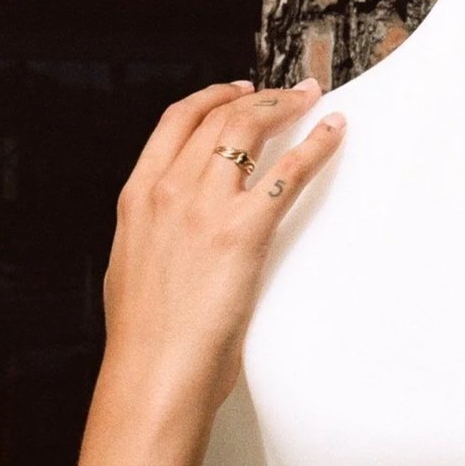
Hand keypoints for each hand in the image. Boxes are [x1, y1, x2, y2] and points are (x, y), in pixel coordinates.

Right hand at [99, 81, 343, 434]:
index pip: (175, 122)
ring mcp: (206, 206)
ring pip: (251, 128)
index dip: (211, 97)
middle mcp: (170, 190)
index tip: (235, 91)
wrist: (152, 373)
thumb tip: (170, 229)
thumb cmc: (145, 338)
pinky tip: (333, 133)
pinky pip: (291, 170)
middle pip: (219, 116)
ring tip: (311, 101)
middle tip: (288, 95)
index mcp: (138, 198)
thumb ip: (151, 235)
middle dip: (260, 97)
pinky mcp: (244, 230)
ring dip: (288, 106)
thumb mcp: (131, 268)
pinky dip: (318, 143)